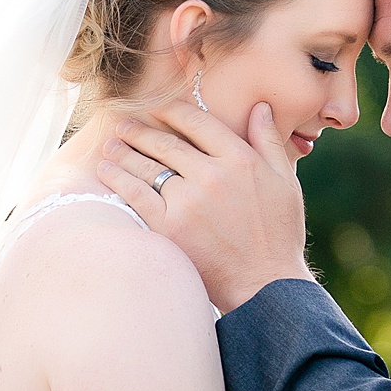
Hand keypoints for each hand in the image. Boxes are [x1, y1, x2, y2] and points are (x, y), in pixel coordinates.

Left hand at [98, 100, 312, 311]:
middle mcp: (212, 175)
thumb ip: (269, 141)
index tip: (155, 107)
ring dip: (123, 151)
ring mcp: (188, 201)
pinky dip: (117, 179)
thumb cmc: (278, 234)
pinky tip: (105, 170)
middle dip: (140, 130)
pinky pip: (136, 195)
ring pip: (147, 166)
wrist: (265, 283)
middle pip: (166, 143)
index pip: (197, 122)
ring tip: (110, 144)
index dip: (171, 110)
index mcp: (240, 159)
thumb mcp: (285, 181)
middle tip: (122, 124)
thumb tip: (260, 107)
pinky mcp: (169, 226)